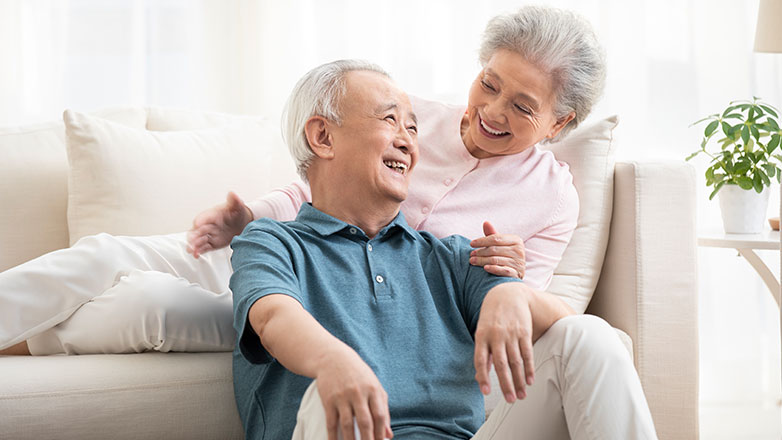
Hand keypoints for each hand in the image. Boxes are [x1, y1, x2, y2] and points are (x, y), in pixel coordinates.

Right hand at [187, 191, 253, 257]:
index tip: (197, 225)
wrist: (243, 223)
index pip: (203, 218)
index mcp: (212, 215)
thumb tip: (232, 194)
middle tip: (191, 242)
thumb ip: (234, 201)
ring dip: (194, 245)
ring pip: (198, 240)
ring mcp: (209, 235)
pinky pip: (203, 247)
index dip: (200, 221)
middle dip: (193, 236)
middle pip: (197, 230)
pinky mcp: (212, 243)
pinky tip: (196, 255)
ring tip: (192, 250)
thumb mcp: (237, 206)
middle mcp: (208, 225)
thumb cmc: (237, 213)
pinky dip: (199, 251)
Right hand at [315, 347, 392, 439]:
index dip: (381, 433)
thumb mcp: (374, 387)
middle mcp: (358, 393)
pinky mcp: (329, 400)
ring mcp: (342, 396)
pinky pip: (331, 422)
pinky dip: (333, 436)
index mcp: (373, 390)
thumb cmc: (358, 375)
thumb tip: (389, 435)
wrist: (333, 359)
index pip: (380, 415)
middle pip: (365, 422)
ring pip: (347, 424)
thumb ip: (383, 410)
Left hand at [469, 221, 525, 278]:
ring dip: (482, 261)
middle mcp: (519, 251)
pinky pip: (503, 270)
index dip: (482, 240)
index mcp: (516, 240)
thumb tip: (485, 222)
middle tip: (471, 255)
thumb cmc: (506, 256)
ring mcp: (518, 263)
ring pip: (496, 260)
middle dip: (480, 252)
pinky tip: (485, 268)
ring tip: (472, 261)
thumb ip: (492, 235)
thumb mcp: (501, 244)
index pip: (496, 238)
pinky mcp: (516, 273)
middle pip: (494, 250)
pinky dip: (493, 269)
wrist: (516, 272)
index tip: (471, 244)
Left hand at [474, 283, 534, 402]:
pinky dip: (529, 368)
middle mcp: (496, 335)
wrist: (508, 294)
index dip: (483, 377)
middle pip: (501, 364)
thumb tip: (480, 377)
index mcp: (481, 336)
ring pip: (516, 361)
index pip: (480, 360)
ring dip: (520, 380)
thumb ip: (483, 353)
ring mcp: (511, 333)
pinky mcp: (524, 332)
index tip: (486, 392)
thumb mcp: (482, 331)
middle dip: (506, 384)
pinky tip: (530, 380)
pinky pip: (527, 353)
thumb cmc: (491, 316)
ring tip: (521, 395)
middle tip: (511, 400)